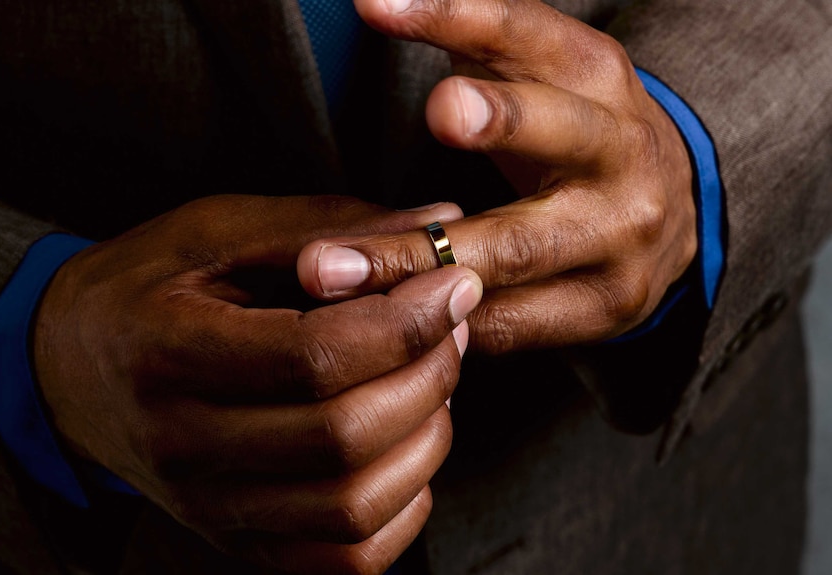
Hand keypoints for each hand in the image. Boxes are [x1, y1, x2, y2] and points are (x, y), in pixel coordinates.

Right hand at [33, 194, 481, 574]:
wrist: (66, 366)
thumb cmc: (146, 286)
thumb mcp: (219, 231)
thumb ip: (327, 227)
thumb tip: (438, 222)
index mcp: (168, 353)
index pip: (314, 357)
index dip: (405, 322)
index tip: (453, 285)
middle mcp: (182, 446)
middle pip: (343, 435)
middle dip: (428, 374)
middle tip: (449, 327)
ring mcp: (208, 507)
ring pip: (352, 506)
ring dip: (425, 440)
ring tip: (433, 382)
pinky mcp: (235, 540)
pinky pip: (343, 558)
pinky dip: (401, 508)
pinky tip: (406, 447)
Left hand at [299, 0, 697, 351]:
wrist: (669, 213)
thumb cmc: (572, 133)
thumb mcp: (540, 74)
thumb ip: (471, 36)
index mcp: (595, 77)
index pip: (526, 32)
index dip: (455, 14)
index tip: (377, 3)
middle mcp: (621, 152)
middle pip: (556, 134)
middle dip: (500, 121)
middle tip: (441, 109)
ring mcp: (619, 237)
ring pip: (515, 250)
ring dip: (420, 260)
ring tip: (334, 271)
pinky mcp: (606, 306)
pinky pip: (511, 321)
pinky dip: (444, 322)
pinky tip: (383, 324)